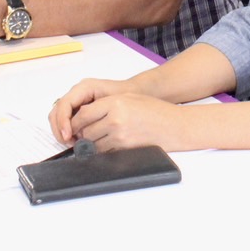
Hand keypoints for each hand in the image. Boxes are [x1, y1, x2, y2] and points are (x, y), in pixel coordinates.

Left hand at [50, 79, 191, 150]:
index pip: (84, 114)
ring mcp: (120, 136)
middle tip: (83, 133)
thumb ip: (106, 105)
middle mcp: (115, 119)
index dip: (76, 121)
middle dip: (82, 134)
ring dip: (91, 143)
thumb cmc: (155, 110)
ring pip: (93, 144)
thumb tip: (85, 116)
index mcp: (115, 103)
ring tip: (97, 138)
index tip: (75, 124)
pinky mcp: (125, 148)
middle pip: (85, 131)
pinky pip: (105, 152)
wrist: (174, 125)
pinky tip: (108, 144)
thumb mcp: (129, 99)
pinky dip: (102, 150)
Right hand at [50, 79, 133, 141]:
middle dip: (59, 128)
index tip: (68, 135)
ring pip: (57, 117)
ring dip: (61, 131)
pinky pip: (65, 121)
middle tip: (68, 142)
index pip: (64, 104)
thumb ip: (97, 114)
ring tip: (72, 143)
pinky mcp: (77, 110)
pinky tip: (75, 140)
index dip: (63, 121)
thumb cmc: (127, 95)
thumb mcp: (115, 103)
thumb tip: (82, 131)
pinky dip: (66, 132)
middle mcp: (77, 93)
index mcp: (84, 88)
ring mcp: (76, 101)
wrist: (135, 92)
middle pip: (57, 111)